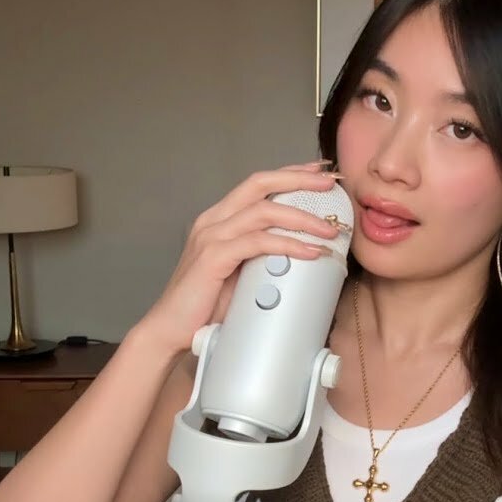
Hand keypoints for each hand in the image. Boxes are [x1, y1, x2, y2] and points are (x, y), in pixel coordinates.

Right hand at [134, 161, 343, 356]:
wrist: (171, 330)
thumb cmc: (206, 306)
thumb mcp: (242, 273)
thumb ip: (264, 257)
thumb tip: (304, 254)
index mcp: (220, 219)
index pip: (258, 184)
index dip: (290, 174)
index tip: (320, 172)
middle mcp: (213, 220)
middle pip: (260, 183)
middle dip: (299, 179)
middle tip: (330, 183)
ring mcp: (211, 237)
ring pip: (264, 211)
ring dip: (302, 218)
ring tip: (329, 230)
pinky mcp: (213, 258)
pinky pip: (258, 243)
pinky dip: (288, 245)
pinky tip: (309, 253)